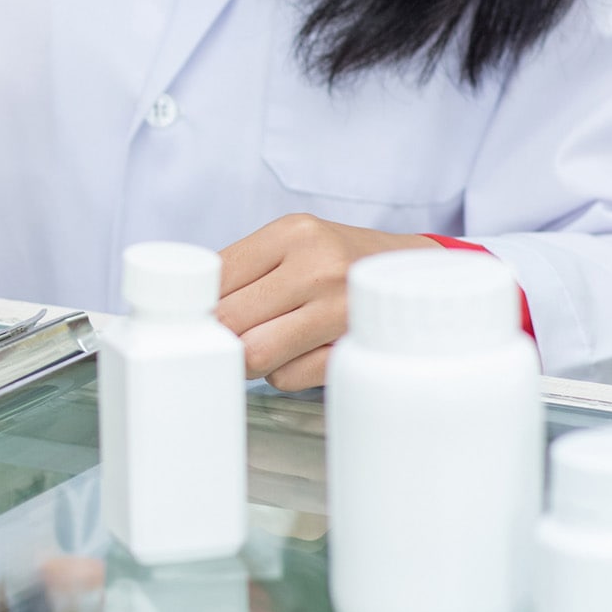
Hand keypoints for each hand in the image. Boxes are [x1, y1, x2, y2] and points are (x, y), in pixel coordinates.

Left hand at [216, 214, 436, 391]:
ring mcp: (341, 311)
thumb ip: (245, 269)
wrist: (421, 279)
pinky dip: (284, 373)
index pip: (217, 277)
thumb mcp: (298, 243)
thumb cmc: (343, 263)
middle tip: (229, 336)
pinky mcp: (354, 350)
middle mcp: (320, 267)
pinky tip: (303, 353)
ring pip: (255, 354)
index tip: (197, 316)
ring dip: (252, 358)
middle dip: (222, 336)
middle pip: (231, 320)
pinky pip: (288, 378)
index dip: (201, 304)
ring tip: (269, 343)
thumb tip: (190, 308)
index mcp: (295, 233)